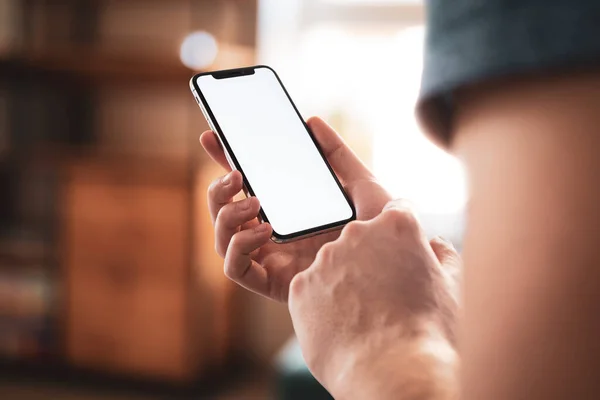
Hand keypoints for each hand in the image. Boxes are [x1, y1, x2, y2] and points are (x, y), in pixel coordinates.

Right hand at [199, 117, 391, 301]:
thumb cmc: (379, 235)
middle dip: (218, 190)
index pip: (245, 187)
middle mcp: (273, 236)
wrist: (393, 271)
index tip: (212, 137)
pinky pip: (235, 269)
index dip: (224, 162)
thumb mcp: (361, 185)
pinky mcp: (272, 284)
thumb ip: (338, 154)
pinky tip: (263, 231)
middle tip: (237, 175)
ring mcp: (270, 260)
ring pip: (222, 239)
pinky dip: (238, 246)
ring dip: (227, 216)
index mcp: (287, 213)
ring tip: (255, 203)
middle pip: (224, 213)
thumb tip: (312, 122)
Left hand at [288, 200, 460, 398]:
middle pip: (360, 240)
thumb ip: (443, 255)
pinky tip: (341, 327)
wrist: (393, 375)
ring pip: (333, 266)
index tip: (400, 255)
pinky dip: (322, 305)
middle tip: (383, 297)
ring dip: (344, 284)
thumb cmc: (429, 334)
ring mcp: (324, 260)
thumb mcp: (452, 288)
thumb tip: (436, 243)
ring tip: (362, 319)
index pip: (397, 212)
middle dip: (370, 261)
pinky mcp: (300, 287)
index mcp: (397, 226)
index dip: (401, 237)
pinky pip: (311, 290)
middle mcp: (356, 233)